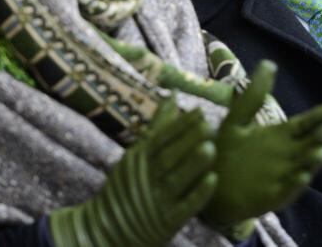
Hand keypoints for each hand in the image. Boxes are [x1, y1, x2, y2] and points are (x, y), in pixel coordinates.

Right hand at [49, 99, 217, 246]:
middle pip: (168, 157)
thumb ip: (158, 125)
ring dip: (193, 165)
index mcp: (141, 159)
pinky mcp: (168, 221)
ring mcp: (158, 200)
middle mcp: (148, 177)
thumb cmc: (129, 183)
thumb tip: (174, 94)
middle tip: (209, 126)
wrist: (109, 226)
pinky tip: (212, 181)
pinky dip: (197, 194)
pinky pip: (184, 207)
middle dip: (188, 141)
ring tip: (211, 149)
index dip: (180, 125)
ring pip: (176, 180)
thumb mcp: (138, 152)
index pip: (161, 139)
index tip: (200, 111)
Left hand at [202, 61, 321, 234]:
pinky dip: (294, 184)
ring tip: (319, 151)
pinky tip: (300, 176)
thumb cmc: (224, 151)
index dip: (319, 116)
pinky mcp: (271, 196)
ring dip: (313, 161)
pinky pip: (286, 190)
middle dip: (321, 138)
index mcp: (280, 136)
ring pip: (304, 167)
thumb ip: (253, 96)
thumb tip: (269, 63)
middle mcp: (286, 156)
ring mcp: (281, 177)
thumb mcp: (237, 119)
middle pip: (310, 144)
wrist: (205, 183)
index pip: (305, 124)